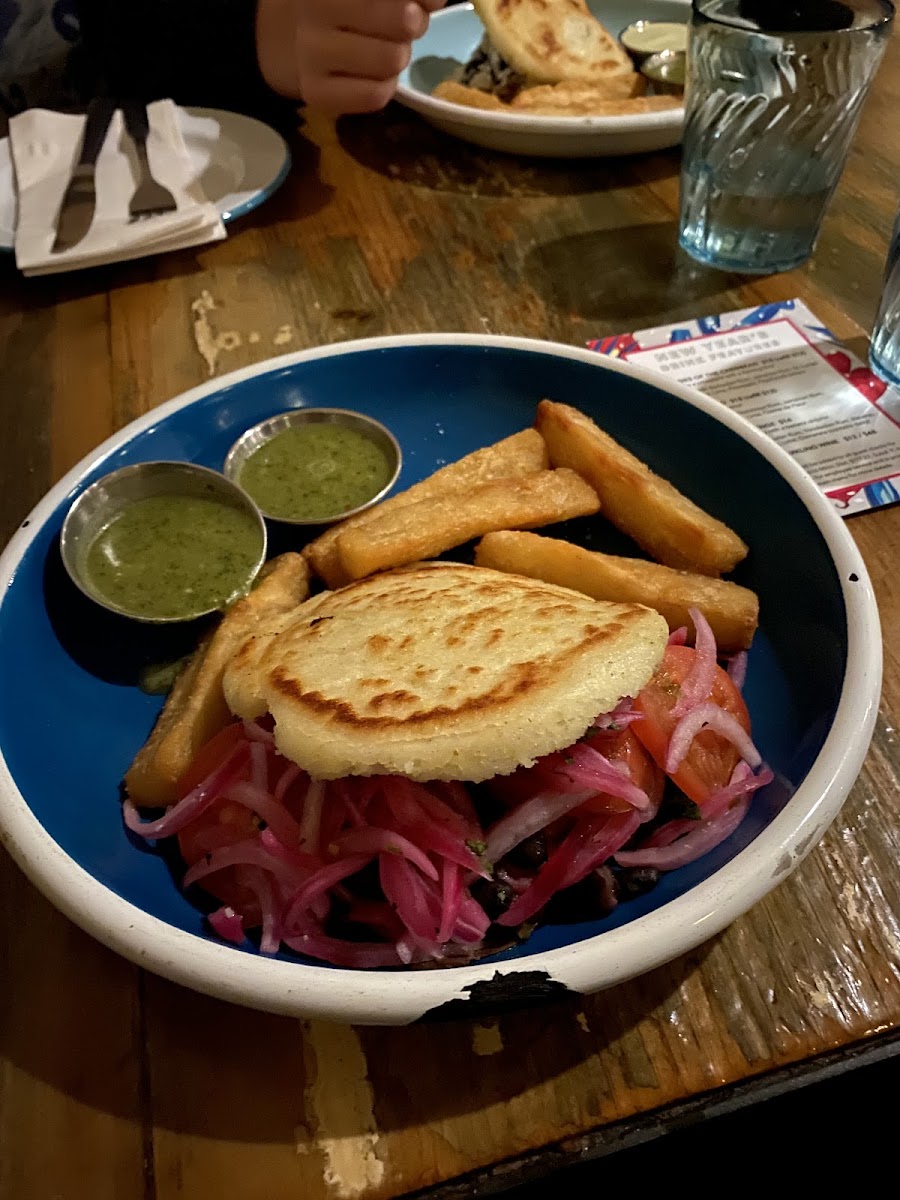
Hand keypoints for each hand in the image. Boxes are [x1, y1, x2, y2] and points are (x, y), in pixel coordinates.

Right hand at [257, 0, 446, 114]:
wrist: (292, 35)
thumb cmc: (346, 6)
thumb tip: (435, 0)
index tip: (426, 2)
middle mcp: (314, 9)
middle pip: (404, 20)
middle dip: (414, 24)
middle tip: (404, 24)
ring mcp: (310, 53)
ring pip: (392, 61)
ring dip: (400, 56)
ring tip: (386, 48)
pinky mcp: (315, 92)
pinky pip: (375, 96)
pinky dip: (386, 87)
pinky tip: (375, 75)